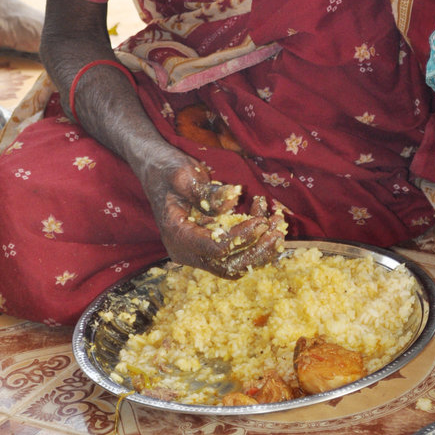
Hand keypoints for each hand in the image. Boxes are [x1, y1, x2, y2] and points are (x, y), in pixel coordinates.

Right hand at [147, 152, 285, 277]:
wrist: (156, 170)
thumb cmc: (168, 170)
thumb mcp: (184, 175)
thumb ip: (206, 191)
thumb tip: (233, 197)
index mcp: (177, 236)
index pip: (215, 248)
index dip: (241, 238)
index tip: (261, 221)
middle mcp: (186, 251)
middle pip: (227, 265)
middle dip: (256, 250)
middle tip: (278, 230)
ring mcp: (197, 251)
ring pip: (234, 263)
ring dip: (259, 248)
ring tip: (277, 225)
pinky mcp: (207, 245)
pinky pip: (234, 253)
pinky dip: (253, 242)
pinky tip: (265, 219)